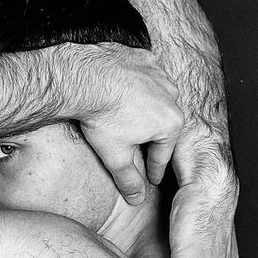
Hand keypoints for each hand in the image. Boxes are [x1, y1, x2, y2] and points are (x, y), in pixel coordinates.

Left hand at [80, 43, 183, 202]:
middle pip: (162, 125)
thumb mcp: (115, 156)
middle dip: (152, 138)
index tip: (151, 178)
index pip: (162, 154)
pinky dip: (136, 84)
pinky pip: (143, 75)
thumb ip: (128, 179)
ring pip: (155, 98)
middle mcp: (172, 97)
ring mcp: (159, 74)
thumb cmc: (103, 116)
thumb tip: (137, 200)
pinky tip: (124, 90)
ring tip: (131, 118)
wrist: (86, 76)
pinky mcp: (143, 58)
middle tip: (142, 149)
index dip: (154, 170)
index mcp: (171, 123)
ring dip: (145, 109)